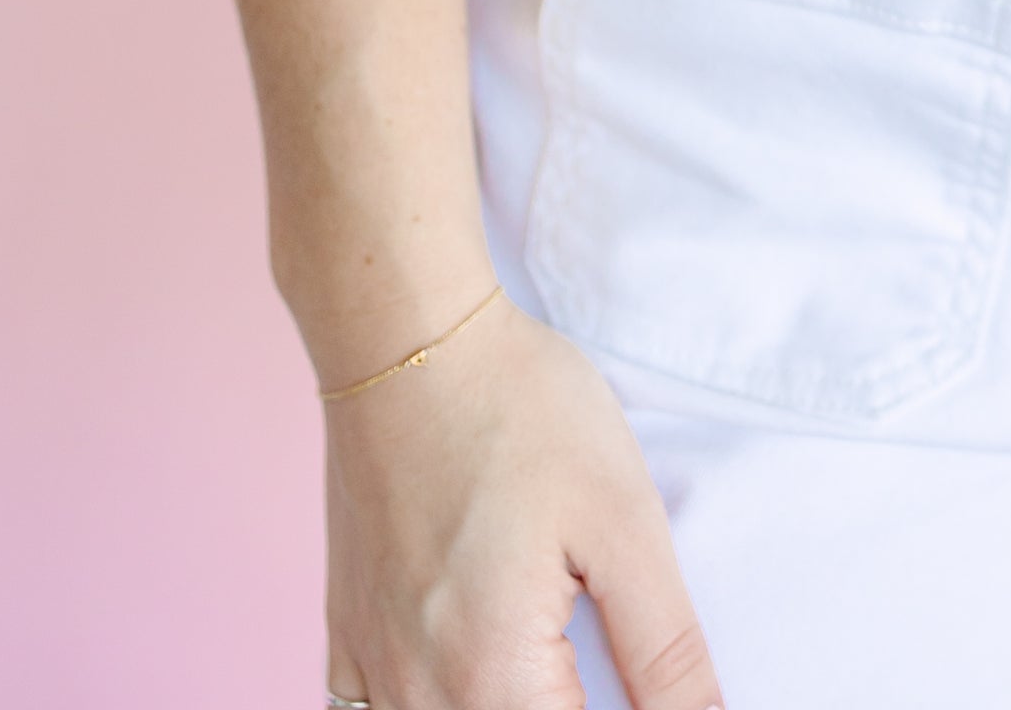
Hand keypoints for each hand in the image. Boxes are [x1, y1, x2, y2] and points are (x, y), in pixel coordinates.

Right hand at [321, 296, 720, 709]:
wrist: (409, 337)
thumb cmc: (522, 412)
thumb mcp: (625, 523)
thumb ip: (665, 650)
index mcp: (491, 680)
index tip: (645, 680)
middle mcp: (416, 697)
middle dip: (565, 703)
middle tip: (594, 650)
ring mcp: (371, 669)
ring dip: (501, 702)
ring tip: (550, 658)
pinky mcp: (345, 634)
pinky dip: (427, 705)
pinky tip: (468, 669)